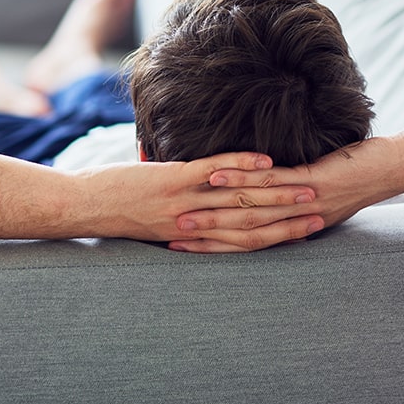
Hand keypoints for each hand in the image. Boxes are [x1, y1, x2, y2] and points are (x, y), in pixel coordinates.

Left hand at [77, 151, 324, 246]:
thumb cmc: (116, 214)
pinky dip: (241, 166)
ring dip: (276, 192)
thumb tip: (204, 211)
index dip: (280, 236)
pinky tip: (265, 161)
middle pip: (250, 223)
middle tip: (322, 211)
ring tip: (307, 187)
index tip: (309, 230)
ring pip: (238, 199)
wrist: (82, 209)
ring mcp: (183, 202)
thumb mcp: (155, 224)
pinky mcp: (171, 181)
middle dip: (288, 217)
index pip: (245, 241)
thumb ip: (185, 218)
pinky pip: (212, 172)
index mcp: (193, 237)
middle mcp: (193, 225)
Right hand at [169, 137, 403, 252]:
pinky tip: (214, 175)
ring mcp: (302, 202)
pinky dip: (239, 177)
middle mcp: (295, 223)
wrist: (389, 171)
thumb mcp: (316, 193)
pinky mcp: (312, 181)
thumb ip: (286, 201)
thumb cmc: (353, 178)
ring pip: (250, 210)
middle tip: (170, 236)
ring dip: (213, 211)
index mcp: (293, 229)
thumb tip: (260, 199)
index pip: (244, 244)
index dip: (211, 246)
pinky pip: (270, 182)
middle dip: (205, 235)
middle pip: (241, 234)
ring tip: (180, 211)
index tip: (179, 247)